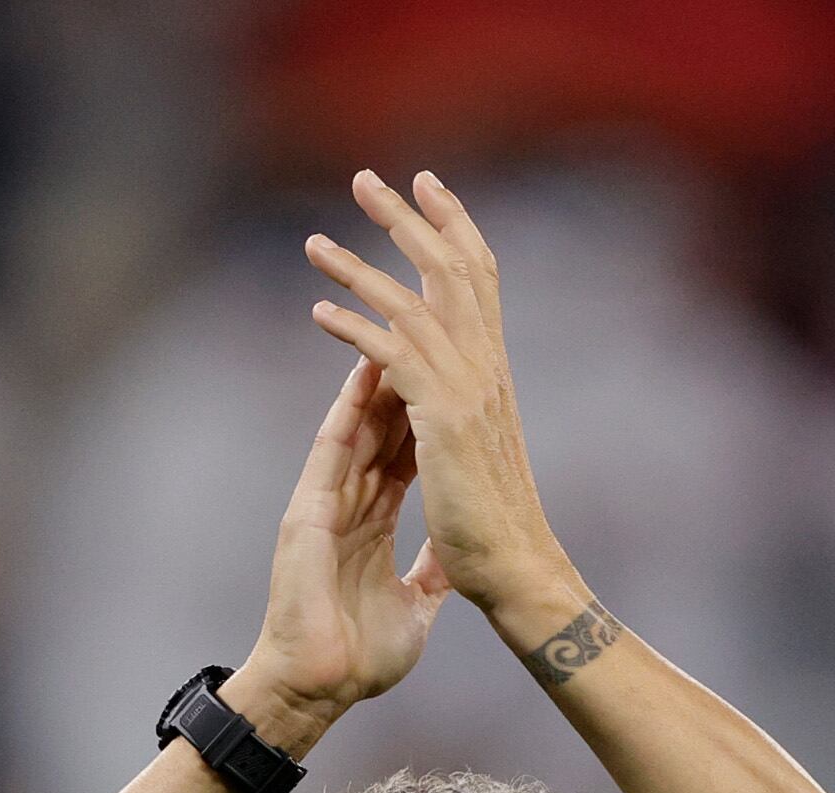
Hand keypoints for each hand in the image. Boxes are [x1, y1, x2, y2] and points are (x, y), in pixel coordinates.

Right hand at [231, 361, 446, 742]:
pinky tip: (365, 369)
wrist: (321, 687)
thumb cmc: (358, 658)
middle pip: (383, 431)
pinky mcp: (308, 510)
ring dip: (379, 379)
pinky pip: (331, 448)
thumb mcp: (414, 609)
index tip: (453, 382)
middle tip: (430, 335)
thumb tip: (456, 560)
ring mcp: (326, 504)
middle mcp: (348, 506)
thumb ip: (430, 576)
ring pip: (358, 427)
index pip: (404, 459)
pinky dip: (348, 408)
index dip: (427, 419)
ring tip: (400, 327)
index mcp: (372, 526)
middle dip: (406, 382)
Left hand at [305, 171, 579, 647]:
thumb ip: (460, 433)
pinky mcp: (443, 416)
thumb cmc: (499, 533)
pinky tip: (320, 313)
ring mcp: (467, 389)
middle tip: (368, 179)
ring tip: (315, 242)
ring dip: (360, 266)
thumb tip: (446, 428)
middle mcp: (486, 369)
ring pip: (413, 303)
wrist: (519, 572)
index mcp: (493, 374)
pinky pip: (392, 354)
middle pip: (450, 269)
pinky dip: (355, 328)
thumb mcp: (479, 462)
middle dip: (408, 219)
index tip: (426, 188)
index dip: (453, 228)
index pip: (477, 280)